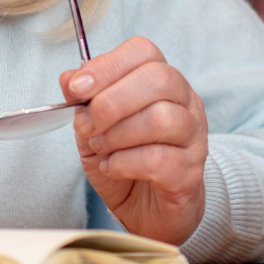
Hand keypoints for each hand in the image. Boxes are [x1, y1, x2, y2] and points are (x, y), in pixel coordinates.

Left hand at [59, 36, 207, 244]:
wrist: (147, 211)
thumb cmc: (125, 160)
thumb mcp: (94, 127)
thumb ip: (83, 101)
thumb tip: (68, 78)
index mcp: (161, 81)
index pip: (143, 52)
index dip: (108, 65)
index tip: (78, 88)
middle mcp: (185, 103)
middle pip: (158, 79)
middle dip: (111, 102)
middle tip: (85, 125)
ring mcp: (194, 137)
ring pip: (161, 118)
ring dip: (117, 134)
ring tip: (100, 147)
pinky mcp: (190, 173)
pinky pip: (159, 159)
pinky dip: (125, 162)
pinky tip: (112, 167)